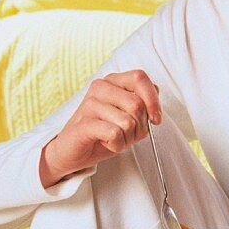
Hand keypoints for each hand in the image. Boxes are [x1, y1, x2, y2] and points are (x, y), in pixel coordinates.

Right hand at [40, 70, 161, 186]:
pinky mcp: (84, 123)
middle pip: (137, 104)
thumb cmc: (102, 132)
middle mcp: (100, 87)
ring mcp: (90, 104)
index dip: (153, 99)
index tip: (156, 119)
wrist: (71, 150)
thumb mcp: (128, 117)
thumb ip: (143, 107)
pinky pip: (114, 133)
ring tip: (114, 139)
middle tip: (129, 135)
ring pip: (127, 121)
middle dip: (140, 127)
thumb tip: (154, 109)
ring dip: (127, 138)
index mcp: (113, 81)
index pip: (140, 78)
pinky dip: (117, 144)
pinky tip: (106, 143)